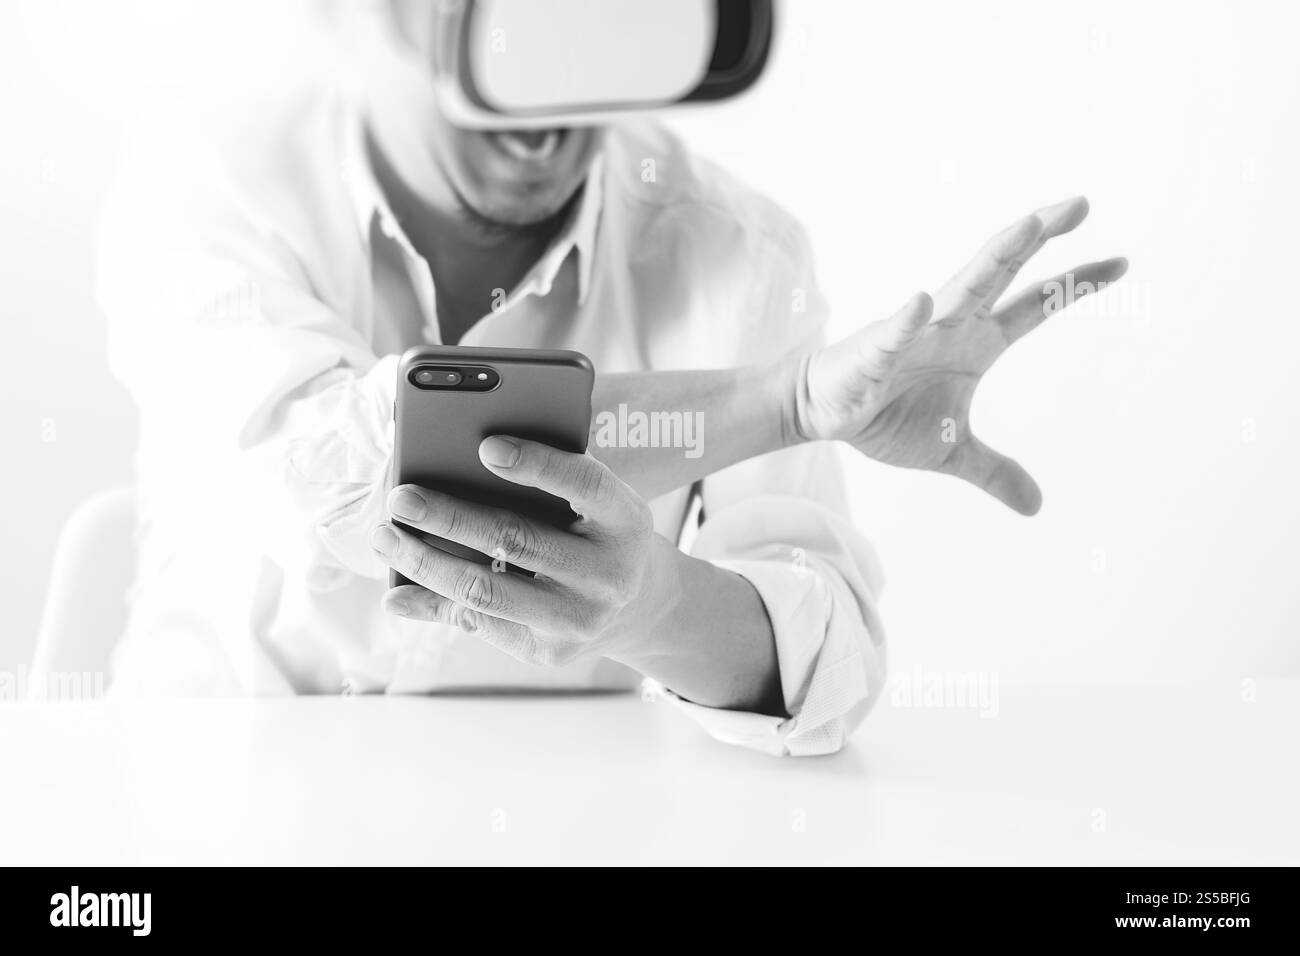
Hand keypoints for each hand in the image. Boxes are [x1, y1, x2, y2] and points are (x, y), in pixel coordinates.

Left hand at [369, 436, 676, 665]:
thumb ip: (551, 479)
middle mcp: (610, 573)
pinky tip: (397, 589)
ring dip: (425, 562)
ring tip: (385, 538)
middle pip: (517, 539)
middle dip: (449, 516)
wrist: (639, 606)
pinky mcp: (550, 652)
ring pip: (486, 589)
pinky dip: (433, 603)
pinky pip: (480, 623)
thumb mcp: (595, 501)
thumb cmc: (597, 531)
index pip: (584, 484)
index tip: (486, 446)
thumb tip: (471, 454)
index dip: (538, 464)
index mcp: (626, 519)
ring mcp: (580, 618)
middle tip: (400, 496)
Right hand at [790, 196, 1127, 513]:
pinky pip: (894, 334)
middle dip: (1038, 237)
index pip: (1035, 305)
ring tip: (1026, 227)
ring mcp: (915, 331)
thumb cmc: (886, 417)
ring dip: (993, 258)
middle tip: (1080, 203)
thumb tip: (1036, 507)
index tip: (1122, 262)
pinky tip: (923, 301)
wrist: (824, 414)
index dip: (1076, 284)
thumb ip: (995, 471)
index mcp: (978, 341)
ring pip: (961, 287)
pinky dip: (908, 320)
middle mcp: (953, 323)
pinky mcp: (874, 351)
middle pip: (1003, 272)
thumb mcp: (952, 452)